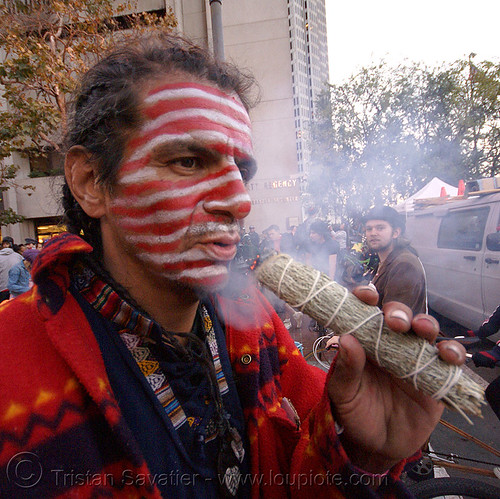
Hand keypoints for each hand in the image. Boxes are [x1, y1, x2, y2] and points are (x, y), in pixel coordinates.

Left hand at [326, 285, 465, 473]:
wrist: (377, 445)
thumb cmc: (355, 413)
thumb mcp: (343, 394)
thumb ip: (346, 369)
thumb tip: (346, 339)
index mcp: (365, 341)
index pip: (366, 312)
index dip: (367, 298)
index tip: (366, 296)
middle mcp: (390, 344)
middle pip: (399, 317)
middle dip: (399, 312)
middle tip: (394, 322)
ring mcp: (415, 358)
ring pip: (425, 331)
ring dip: (426, 324)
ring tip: (422, 329)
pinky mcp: (436, 376)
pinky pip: (448, 360)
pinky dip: (452, 353)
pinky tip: (447, 355)